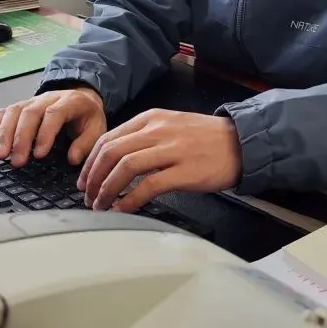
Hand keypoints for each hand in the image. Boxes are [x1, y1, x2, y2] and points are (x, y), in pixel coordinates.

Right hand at [0, 87, 105, 166]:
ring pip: (14, 111)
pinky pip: (5, 111)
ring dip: (4, 133)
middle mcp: (49, 98)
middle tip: (17, 161)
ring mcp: (33, 100)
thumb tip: (72, 158)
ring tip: (0, 155)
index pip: (54, 114)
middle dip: (21, 138)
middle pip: (30, 112)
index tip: (39, 155)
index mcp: (70, 101)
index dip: (45, 134)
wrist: (81, 98)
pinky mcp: (22, 105)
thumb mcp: (97, 128)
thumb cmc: (86, 116)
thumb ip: (86, 143)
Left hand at [77, 109, 241, 212]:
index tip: (85, 179)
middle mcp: (158, 131)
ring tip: (101, 205)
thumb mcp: (171, 126)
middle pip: (112, 152)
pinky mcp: (184, 171)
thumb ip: (145, 137)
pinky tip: (123, 209)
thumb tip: (115, 159)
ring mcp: (172, 150)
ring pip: (125, 167)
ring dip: (107, 189)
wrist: (241, 143)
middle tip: (88, 196)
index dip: (91, 162)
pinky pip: (148, 186)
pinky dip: (130, 200)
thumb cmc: (207, 138)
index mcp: (152, 118)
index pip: (109, 138)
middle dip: (94, 177)